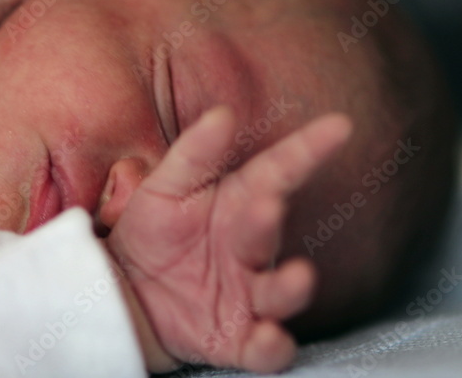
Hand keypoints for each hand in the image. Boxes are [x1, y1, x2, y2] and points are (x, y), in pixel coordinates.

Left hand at [107, 107, 351, 373]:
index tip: (340, 125)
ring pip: (281, 293)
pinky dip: (273, 347)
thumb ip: (195, 152)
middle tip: (268, 203)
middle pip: (270, 232)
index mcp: (240, 204)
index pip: (279, 171)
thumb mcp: (165, 186)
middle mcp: (252, 248)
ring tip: (299, 276)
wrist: (122, 294)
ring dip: (292, 287)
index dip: (309, 148)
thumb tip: (222, 113)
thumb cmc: (152, 232)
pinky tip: (270, 337)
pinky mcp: (237, 339)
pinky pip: (265, 348)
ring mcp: (249, 295)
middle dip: (270, 220)